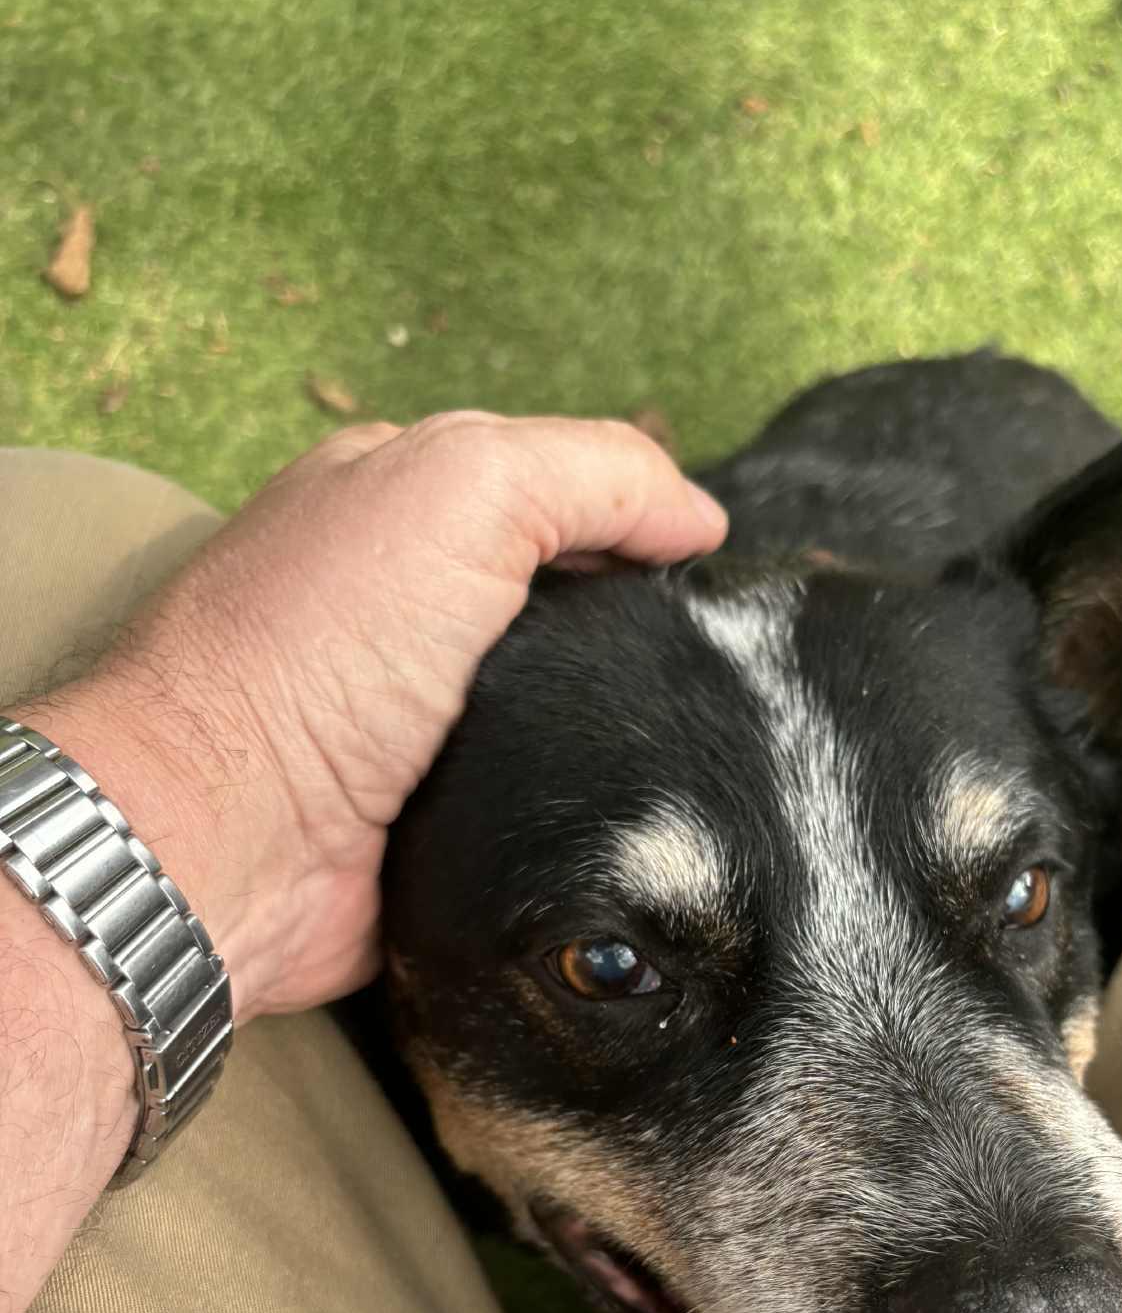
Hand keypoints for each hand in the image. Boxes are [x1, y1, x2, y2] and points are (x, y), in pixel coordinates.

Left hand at [25, 415, 727, 1021]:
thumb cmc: (319, 648)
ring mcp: (422, 719)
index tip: (701, 572)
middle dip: (639, 633)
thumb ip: (594, 472)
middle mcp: (407, 605)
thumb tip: (700, 518)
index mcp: (399, 502)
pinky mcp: (442, 818)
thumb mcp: (462, 487)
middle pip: (574, 606)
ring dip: (623, 727)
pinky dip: (586, 802)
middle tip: (702, 668)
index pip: (557, 491)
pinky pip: (546, 799)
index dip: (635, 522)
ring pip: (573, 709)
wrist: (228, 840)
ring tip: (686, 746)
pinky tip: (632, 806)